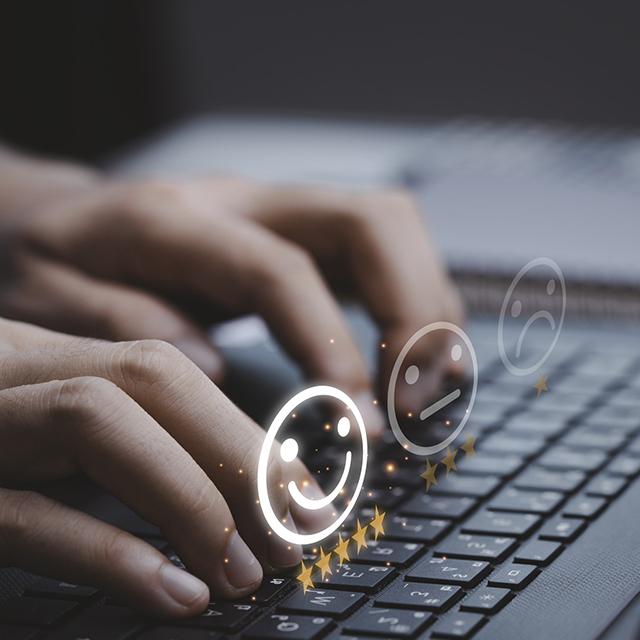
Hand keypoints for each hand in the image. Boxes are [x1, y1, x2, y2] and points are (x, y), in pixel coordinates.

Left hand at [0, 154, 462, 429]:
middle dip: (415, 312)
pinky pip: (379, 255)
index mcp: (177, 217)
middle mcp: (245, 200)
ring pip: (394, 230)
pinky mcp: (297, 234)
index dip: (331, 343)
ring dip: (428, 308)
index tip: (354, 417)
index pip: (283, 269)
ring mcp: (279, 212)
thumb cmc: (50, 258)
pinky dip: (411, 306)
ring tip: (419, 390)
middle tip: (410, 400)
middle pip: (372, 222)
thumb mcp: (47, 295)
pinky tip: (404, 362)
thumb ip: (121, 322)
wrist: (59, 215)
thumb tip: (213, 368)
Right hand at [0, 318, 327, 615]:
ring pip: (96, 421)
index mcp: (43, 358)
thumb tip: (225, 500)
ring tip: (248, 569)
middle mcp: (9, 371)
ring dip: (191, 495)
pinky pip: (24, 510)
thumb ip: (114, 454)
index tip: (306, 491)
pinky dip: (110, 551)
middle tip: (301, 528)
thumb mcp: (41, 441)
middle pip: (150, 381)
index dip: (244, 427)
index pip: (167, 370)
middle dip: (239, 453)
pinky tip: (175, 595)